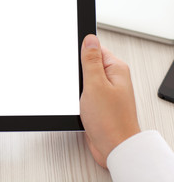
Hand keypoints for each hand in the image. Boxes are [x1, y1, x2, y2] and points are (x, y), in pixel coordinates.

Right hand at [80, 34, 140, 167]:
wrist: (114, 148)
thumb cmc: (110, 121)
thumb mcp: (95, 85)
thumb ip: (91, 61)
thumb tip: (89, 39)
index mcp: (116, 69)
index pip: (95, 48)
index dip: (80, 52)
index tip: (71, 60)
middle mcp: (113, 79)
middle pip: (89, 64)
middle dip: (77, 72)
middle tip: (77, 83)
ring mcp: (106, 91)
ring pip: (85, 80)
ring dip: (77, 86)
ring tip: (79, 97)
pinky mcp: (99, 103)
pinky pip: (85, 92)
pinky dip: (79, 96)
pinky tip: (78, 103)